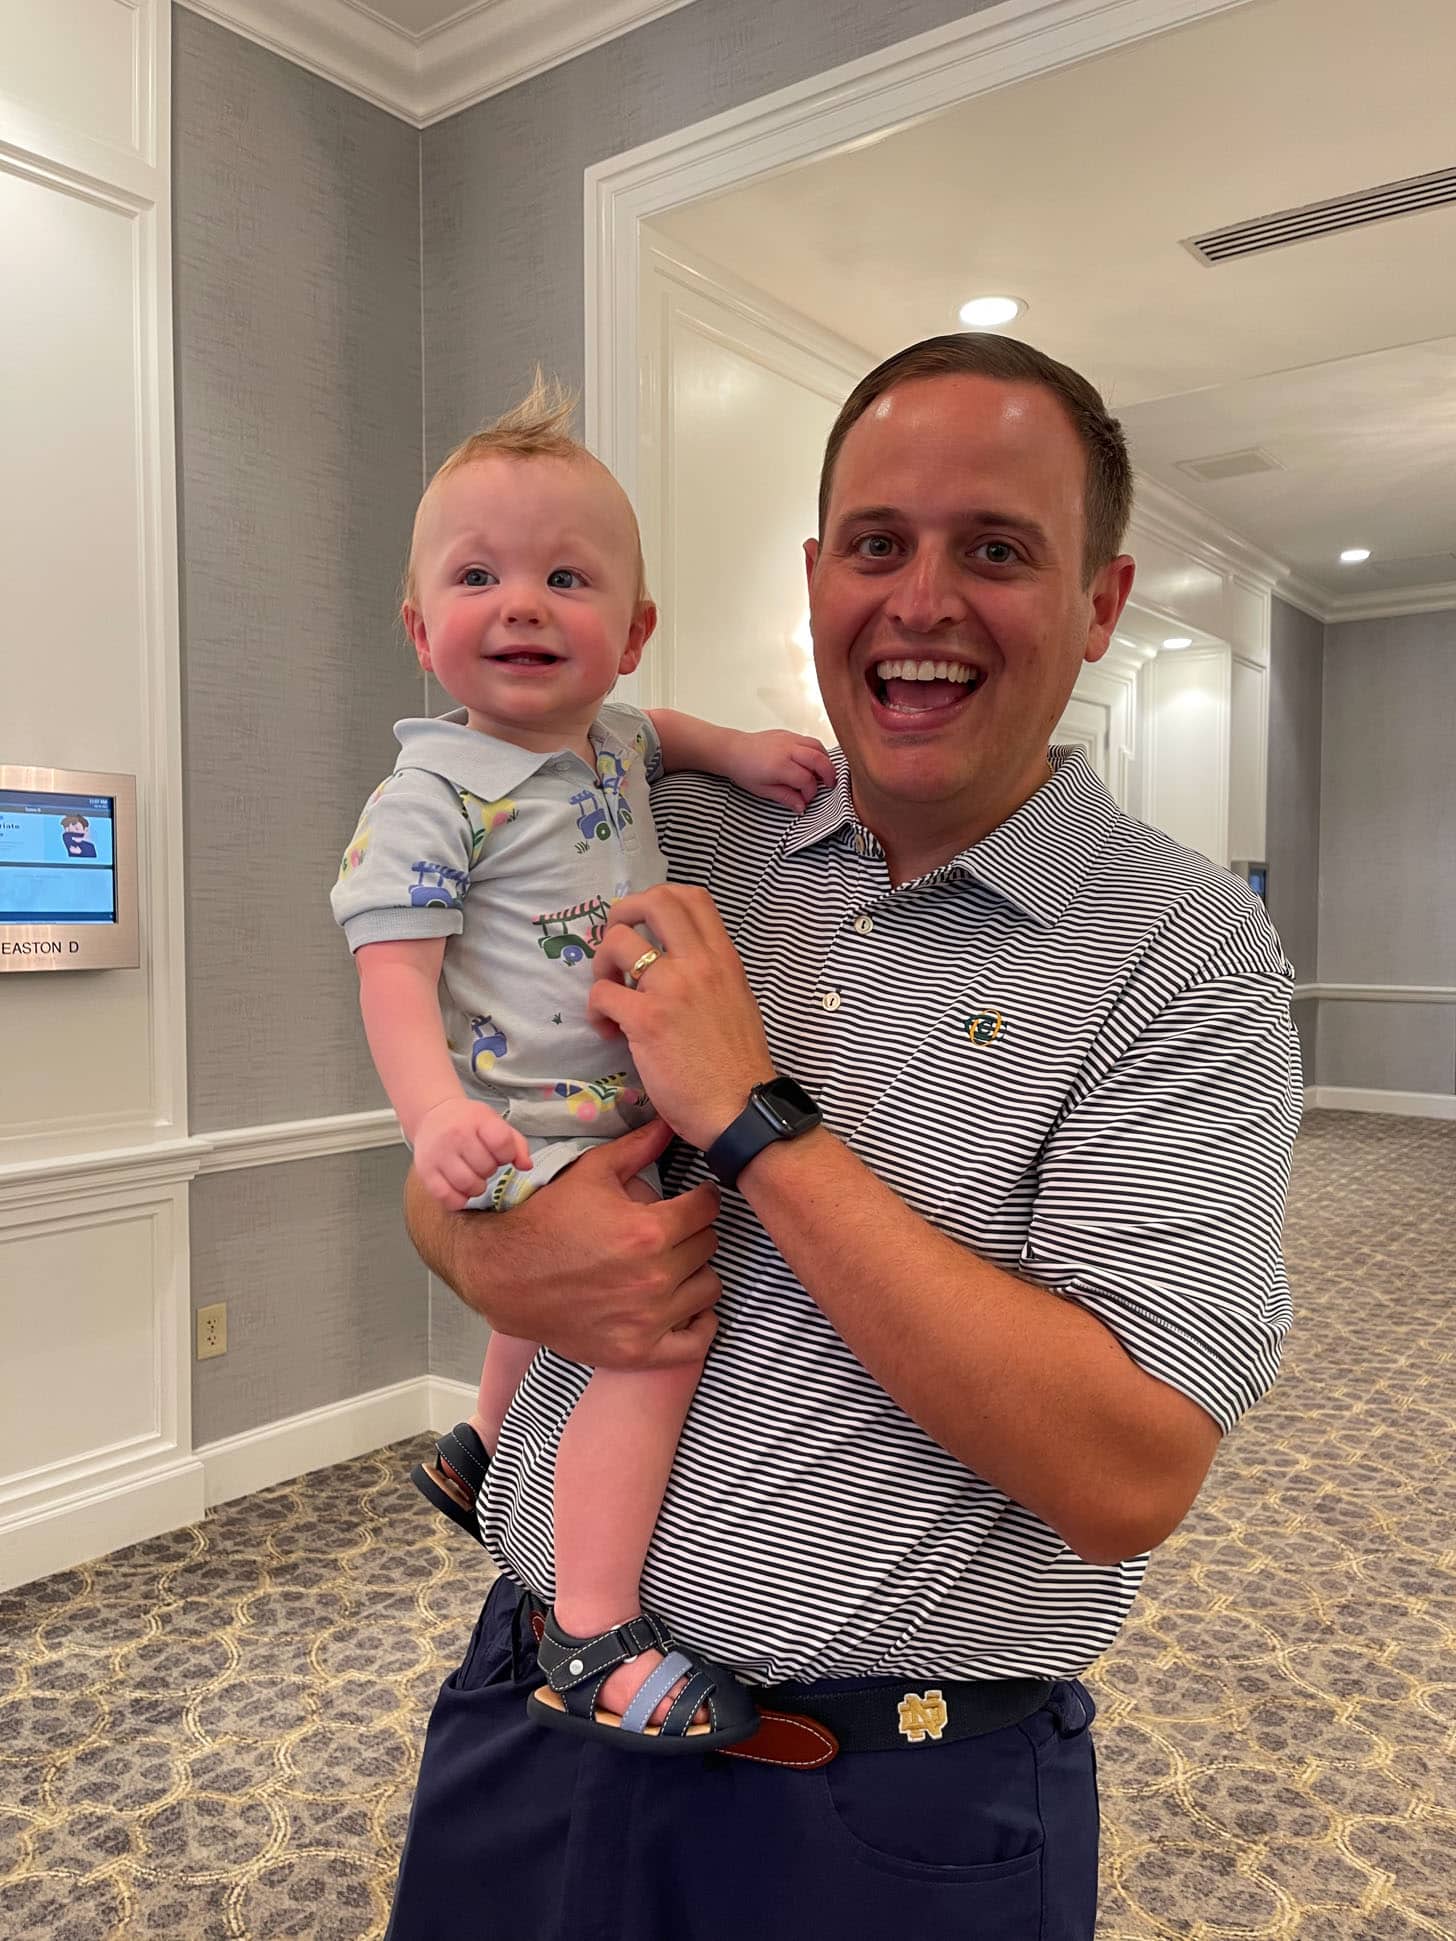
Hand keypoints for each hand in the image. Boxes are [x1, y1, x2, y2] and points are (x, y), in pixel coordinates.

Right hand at [404, 1119, 722, 1368]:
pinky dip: (698, 1324)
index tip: (693, 1199)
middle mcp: (654, 1278)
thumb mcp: (590, 1173)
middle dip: (694, 1232)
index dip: (701, 1198)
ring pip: (708, 1288)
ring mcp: (648, 1319)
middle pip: (708, 1246)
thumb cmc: (546, 1220)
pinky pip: (696, 1344)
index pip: (707, 1209)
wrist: (504, 1275)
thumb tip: (670, 1122)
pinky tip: (684, 1306)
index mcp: (648, 1232)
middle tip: (675, 1230)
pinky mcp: (637, 1351)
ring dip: (696, 1273)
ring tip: (675, 1263)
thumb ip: (637, 1147)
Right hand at [413, 1096, 531, 1210]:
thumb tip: (526, 1166)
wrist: (432, 1116)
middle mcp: (456, 1135)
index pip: (502, 1144)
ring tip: (473, 1176)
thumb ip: (516, 1144)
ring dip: (477, 1187)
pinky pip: (445, 1197)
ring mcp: (438, 1154)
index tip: (501, 1154)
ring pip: (468, 1185)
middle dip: (490, 1170)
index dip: (507, 1155)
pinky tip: (461, 1190)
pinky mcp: (426, 1172)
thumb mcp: (494, 1123)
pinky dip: (458, 1200)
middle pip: (486, 1167)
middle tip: (483, 1163)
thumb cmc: (468, 1123)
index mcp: (477, 1120)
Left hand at [589, 885, 775, 1149]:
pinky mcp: (646, 1019)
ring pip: (617, 942)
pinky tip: (609, 1030)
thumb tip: (672, 965)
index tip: (644, 925)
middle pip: (654, 901)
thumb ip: (708, 976)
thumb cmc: (738, 1065)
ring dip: (602, 966)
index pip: (692, 898)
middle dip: (622, 913)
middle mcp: (699, 963)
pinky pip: (602, 994)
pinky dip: (596, 1010)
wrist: (740, 1108)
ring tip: (610, 996)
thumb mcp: (736, 1002)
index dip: (657, 899)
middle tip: (616, 947)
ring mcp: (671, 988)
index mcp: (723, 959)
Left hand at [726, 728, 834, 810]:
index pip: (806, 779)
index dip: (811, 792)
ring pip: (818, 746)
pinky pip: (809, 740)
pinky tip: (813, 763)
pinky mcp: (788, 734)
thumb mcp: (763, 790)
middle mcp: (787, 749)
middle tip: (829, 785)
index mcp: (779, 765)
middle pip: (818, 759)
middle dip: (828, 774)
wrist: (732, 751)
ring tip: (824, 774)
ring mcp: (789, 739)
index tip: (807, 799)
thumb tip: (801, 805)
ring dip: (825, 760)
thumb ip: (785, 797)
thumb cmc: (744, 769)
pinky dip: (817, 751)